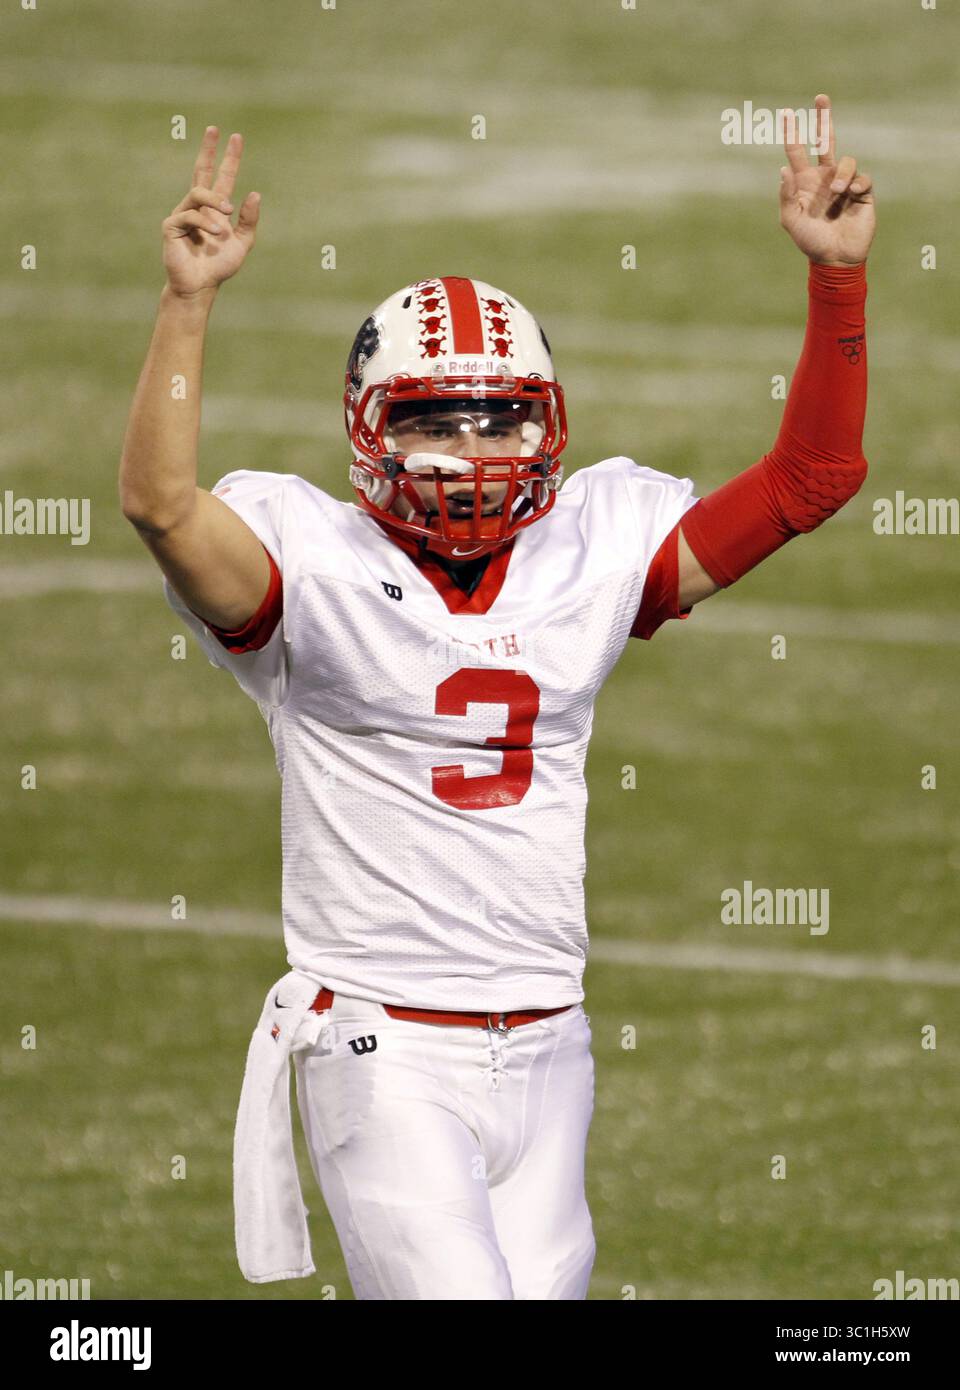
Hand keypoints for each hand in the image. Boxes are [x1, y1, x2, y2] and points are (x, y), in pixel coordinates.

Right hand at [162, 127, 260, 297]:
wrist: (201, 285)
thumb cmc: (219, 266)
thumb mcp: (242, 243)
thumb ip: (249, 220)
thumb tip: (254, 193)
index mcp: (215, 209)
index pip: (222, 177)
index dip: (228, 158)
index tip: (235, 137)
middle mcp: (198, 207)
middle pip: (201, 171)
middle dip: (208, 150)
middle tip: (215, 129)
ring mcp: (183, 213)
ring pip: (199, 193)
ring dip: (216, 204)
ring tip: (226, 220)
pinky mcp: (171, 225)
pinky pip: (190, 214)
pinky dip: (206, 223)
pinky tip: (216, 234)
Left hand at [779, 94, 874, 266]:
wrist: (836, 258)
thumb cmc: (810, 242)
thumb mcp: (792, 221)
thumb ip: (786, 196)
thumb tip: (783, 168)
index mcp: (805, 182)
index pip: (797, 152)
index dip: (792, 133)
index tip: (786, 113)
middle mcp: (824, 178)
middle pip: (825, 140)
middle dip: (823, 119)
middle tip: (820, 97)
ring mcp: (844, 183)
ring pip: (846, 161)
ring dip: (842, 175)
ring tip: (837, 193)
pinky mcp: (862, 192)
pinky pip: (862, 178)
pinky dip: (856, 184)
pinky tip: (851, 196)